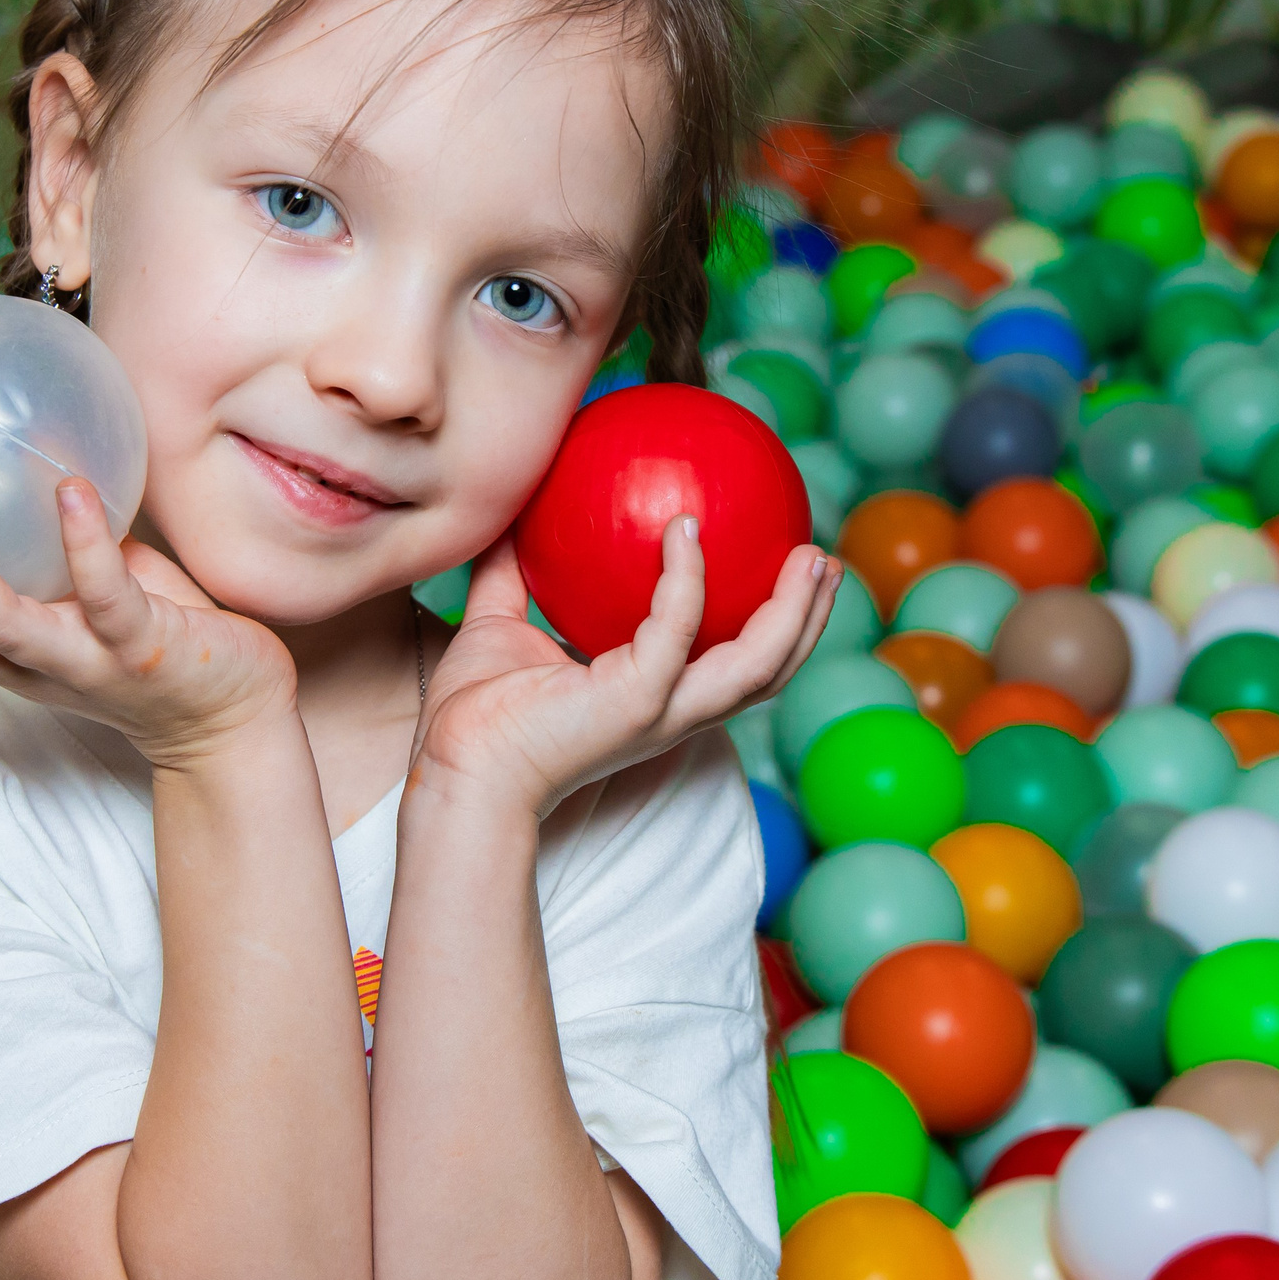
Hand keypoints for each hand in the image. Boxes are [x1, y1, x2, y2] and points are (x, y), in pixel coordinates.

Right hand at [0, 480, 297, 769]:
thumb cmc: (153, 631)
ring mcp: (85, 661)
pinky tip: (71, 493)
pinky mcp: (144, 649)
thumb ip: (46, 537)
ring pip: (4, 631)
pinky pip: (108, 598)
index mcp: (7, 653)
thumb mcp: (86, 583)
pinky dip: (85, 548)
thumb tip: (24, 435)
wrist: (232, 710)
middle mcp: (32, 666)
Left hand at [413, 521, 839, 818]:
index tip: (788, 572)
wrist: (454, 767)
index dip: (770, 625)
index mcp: (653, 697)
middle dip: (809, 620)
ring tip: (811, 557)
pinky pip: (675, 629)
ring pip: (758, 666)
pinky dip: (687, 578)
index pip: (731, 664)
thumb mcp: (499, 626)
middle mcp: (671, 710)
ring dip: (793, 612)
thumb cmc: (472, 713)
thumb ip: (512, 574)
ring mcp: (660, 710)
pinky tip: (683, 531)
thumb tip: (507, 512)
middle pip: (770, 672)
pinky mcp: (635, 701)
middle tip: (824, 560)